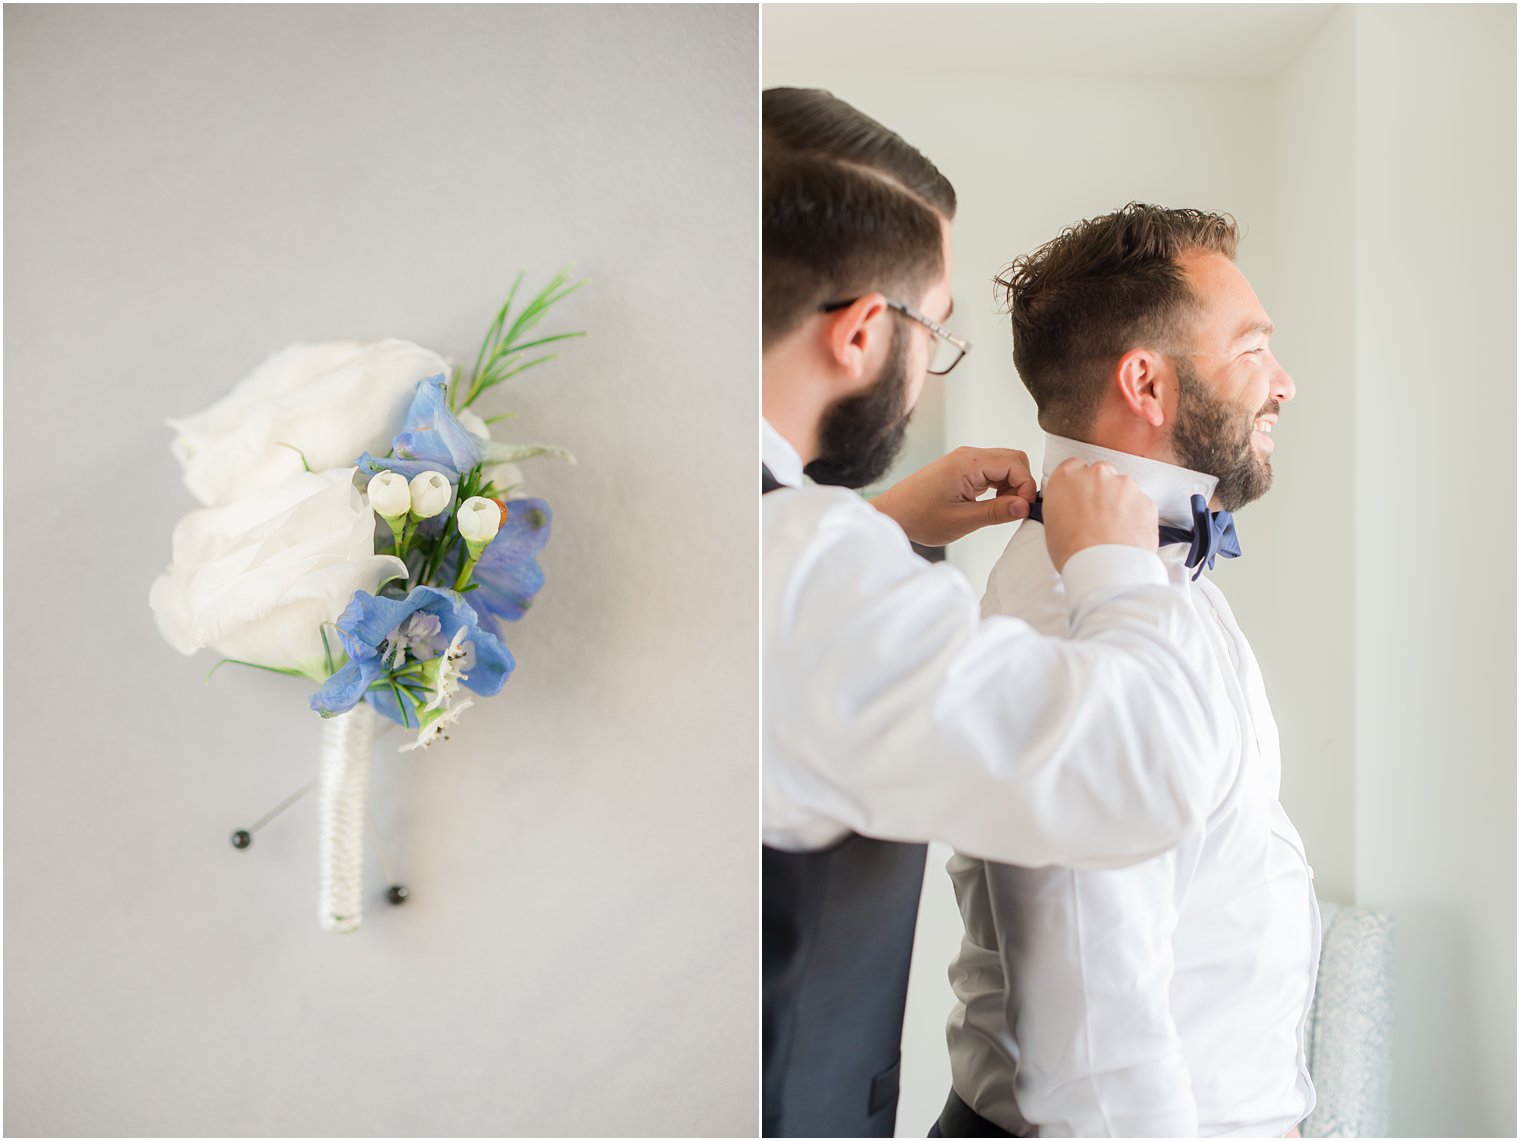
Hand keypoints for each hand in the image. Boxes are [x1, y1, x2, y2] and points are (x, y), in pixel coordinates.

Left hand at [870, 447, 1037, 546]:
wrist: (893, 514)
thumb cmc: (919, 517)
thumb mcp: (961, 520)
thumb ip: (996, 512)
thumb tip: (1025, 506)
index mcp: (968, 462)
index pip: (1015, 463)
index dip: (1025, 486)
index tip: (1023, 509)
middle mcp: (968, 455)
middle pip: (1013, 460)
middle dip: (1021, 484)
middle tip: (1014, 510)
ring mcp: (965, 461)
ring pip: (1004, 466)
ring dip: (1011, 486)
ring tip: (1000, 510)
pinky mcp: (962, 469)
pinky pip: (992, 472)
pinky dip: (999, 487)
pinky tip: (991, 505)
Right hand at [1040, 458, 1158, 570]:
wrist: (1105, 567)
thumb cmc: (1075, 551)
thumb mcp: (1051, 525)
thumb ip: (1063, 506)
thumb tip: (1071, 509)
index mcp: (1067, 478)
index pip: (1072, 466)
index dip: (1077, 482)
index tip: (1079, 494)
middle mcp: (1096, 474)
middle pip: (1100, 472)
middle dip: (1100, 489)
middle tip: (1097, 514)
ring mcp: (1124, 485)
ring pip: (1123, 487)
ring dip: (1119, 502)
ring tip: (1113, 529)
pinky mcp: (1145, 500)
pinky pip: (1140, 504)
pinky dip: (1136, 516)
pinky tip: (1127, 534)